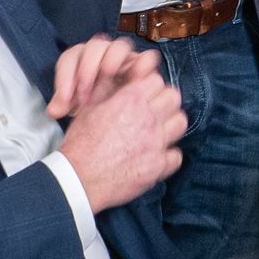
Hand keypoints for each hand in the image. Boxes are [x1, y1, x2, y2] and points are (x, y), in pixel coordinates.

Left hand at [46, 35, 149, 119]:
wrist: (116, 111)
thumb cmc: (93, 102)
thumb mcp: (75, 104)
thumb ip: (63, 104)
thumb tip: (54, 109)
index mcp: (82, 59)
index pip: (71, 57)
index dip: (66, 76)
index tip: (66, 97)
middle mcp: (103, 54)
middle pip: (95, 47)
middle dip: (88, 68)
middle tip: (85, 92)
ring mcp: (124, 58)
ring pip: (120, 46)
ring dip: (113, 60)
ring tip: (108, 78)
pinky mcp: (142, 65)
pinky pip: (147, 57)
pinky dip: (143, 64)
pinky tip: (136, 79)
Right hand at [57, 62, 186, 211]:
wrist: (77, 178)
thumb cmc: (80, 143)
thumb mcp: (90, 108)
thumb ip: (110, 91)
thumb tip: (122, 80)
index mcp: (130, 100)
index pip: (156, 80)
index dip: (150, 86)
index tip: (145, 94)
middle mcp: (147, 118)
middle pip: (173, 98)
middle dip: (164, 101)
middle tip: (154, 110)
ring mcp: (155, 143)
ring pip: (180, 122)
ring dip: (170, 124)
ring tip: (159, 130)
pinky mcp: (157, 166)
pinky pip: (176, 155)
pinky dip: (169, 155)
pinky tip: (157, 155)